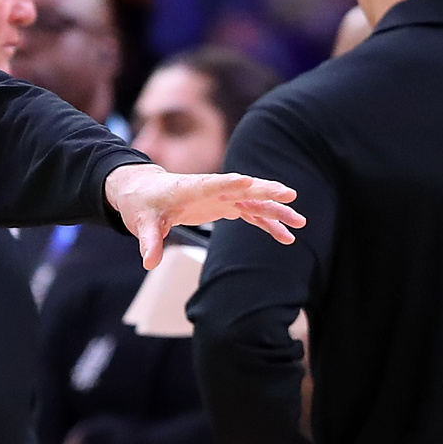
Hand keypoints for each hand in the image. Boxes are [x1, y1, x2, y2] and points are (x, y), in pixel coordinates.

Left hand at [103, 164, 302, 267]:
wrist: (145, 193)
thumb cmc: (143, 203)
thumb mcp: (143, 222)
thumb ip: (149, 240)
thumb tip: (149, 263)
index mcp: (191, 188)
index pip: (213, 183)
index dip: (230, 182)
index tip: (249, 181)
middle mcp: (212, 189)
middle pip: (243, 188)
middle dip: (265, 191)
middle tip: (290, 195)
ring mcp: (221, 197)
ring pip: (253, 201)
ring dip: (275, 210)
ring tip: (299, 223)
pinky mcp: (224, 206)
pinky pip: (251, 213)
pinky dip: (267, 223)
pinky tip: (285, 236)